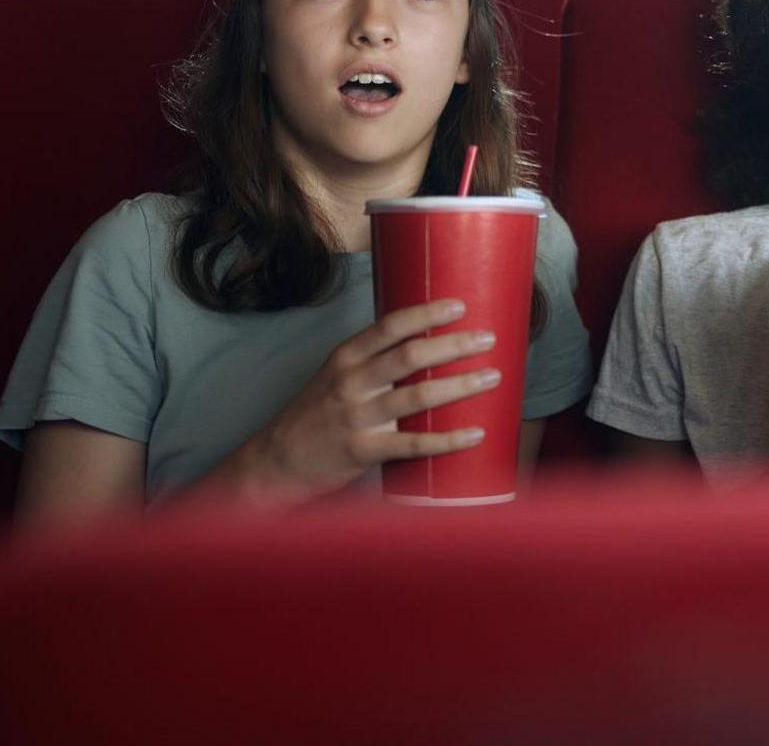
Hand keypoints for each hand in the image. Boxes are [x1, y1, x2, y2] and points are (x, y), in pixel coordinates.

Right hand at [237, 299, 501, 504]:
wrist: (276, 462)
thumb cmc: (316, 415)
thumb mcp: (335, 376)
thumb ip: (373, 360)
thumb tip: (427, 341)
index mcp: (345, 357)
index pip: (390, 326)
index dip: (426, 313)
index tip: (460, 306)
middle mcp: (351, 381)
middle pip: (410, 356)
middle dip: (454, 345)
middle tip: (488, 338)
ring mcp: (357, 416)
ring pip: (418, 397)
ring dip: (460, 386)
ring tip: (492, 377)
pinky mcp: (363, 450)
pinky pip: (414, 444)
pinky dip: (448, 440)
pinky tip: (475, 434)